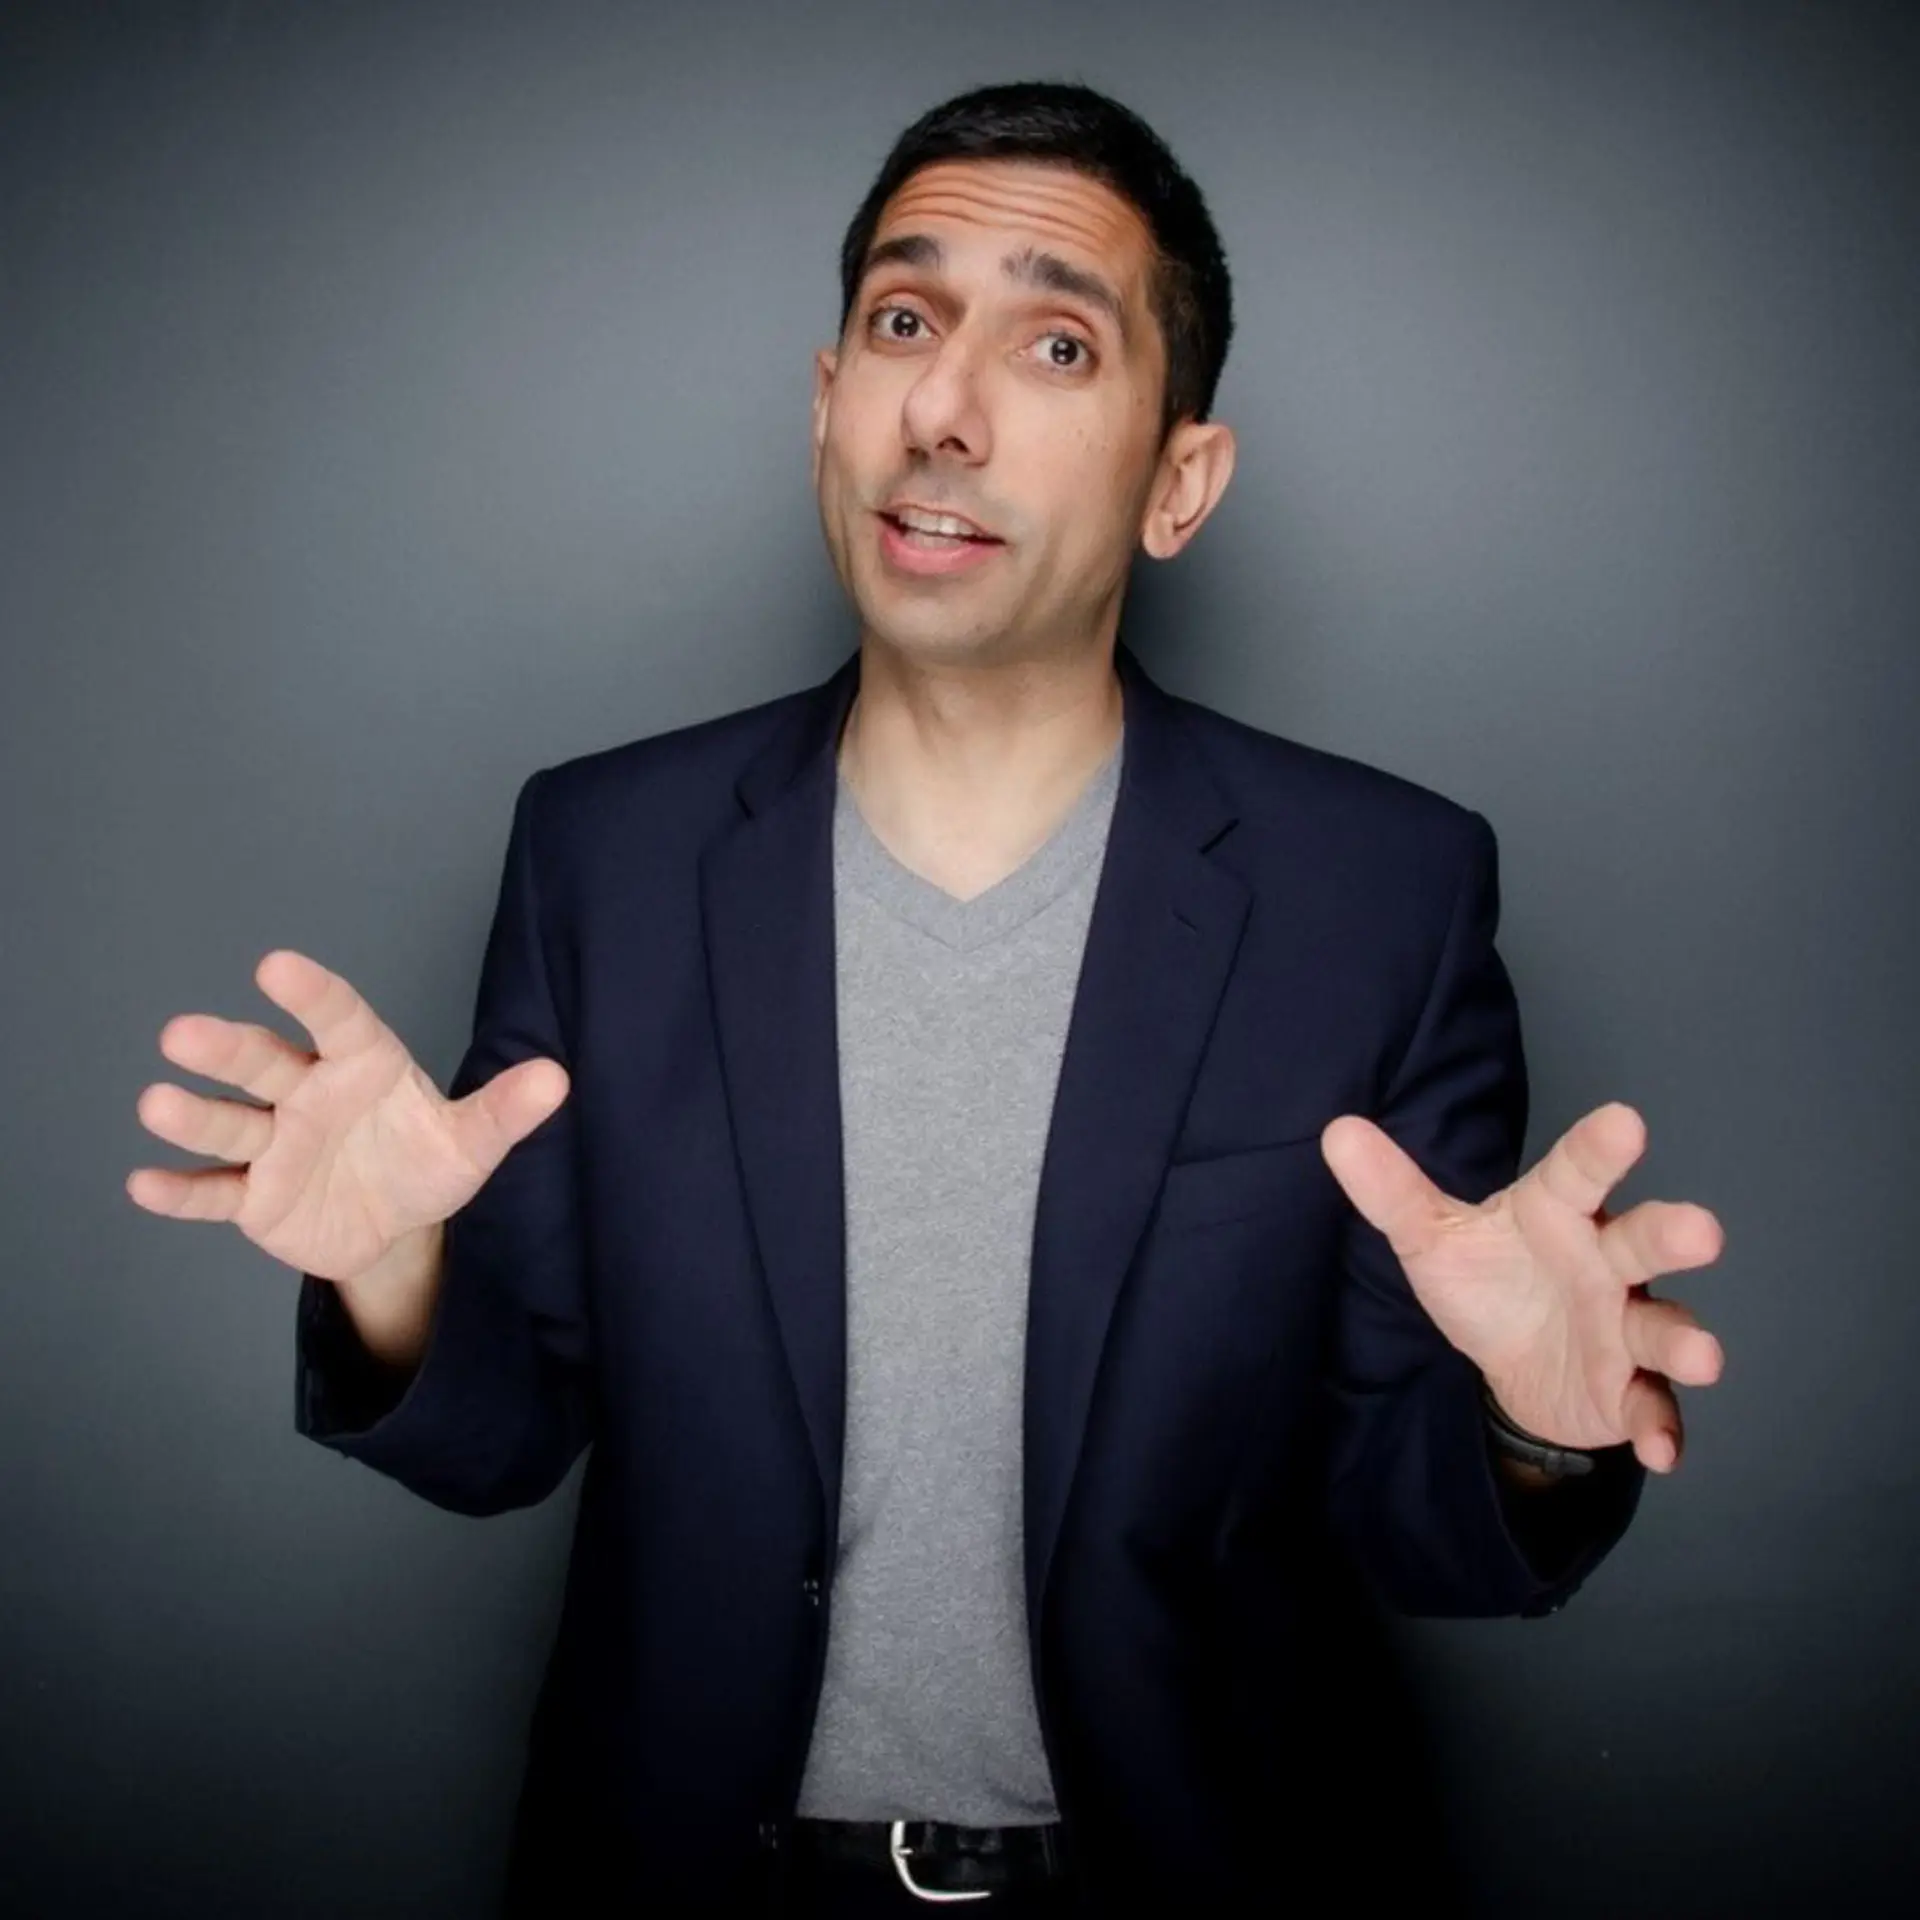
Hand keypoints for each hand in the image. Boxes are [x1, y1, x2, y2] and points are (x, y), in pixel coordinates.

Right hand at [128, 948, 568, 1280]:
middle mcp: (306, 1093)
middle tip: (184, 1034)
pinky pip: (213, 1195)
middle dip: (225, 1050)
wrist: (394, 1226)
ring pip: (230, 1126)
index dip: (310, 994)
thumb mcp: (472, 1142)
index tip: (277, 966)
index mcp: (361, 1065)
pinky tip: (144, 1184)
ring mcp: (275, 1145)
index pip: (336, 1020)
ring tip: (157, 1102)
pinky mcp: (254, 1198)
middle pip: (263, 1064)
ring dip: (194, 1116)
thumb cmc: (425, 1160)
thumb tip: (558, 1077)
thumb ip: (506, 1110)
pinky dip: (180, 1192)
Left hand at [1319, 1100, 1724, 1473]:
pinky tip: (1659, 1449)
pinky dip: (1660, 1427)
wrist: (1509, 1363)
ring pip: (1661, 1328)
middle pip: (1642, 1244)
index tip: (1624, 1121)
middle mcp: (1604, 1264)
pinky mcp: (1629, 1390)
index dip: (1599, 1148)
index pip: (1577, 1174)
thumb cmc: (1488, 1279)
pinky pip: (1653, 1407)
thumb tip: (1338, 1131)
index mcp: (1557, 1215)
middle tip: (1702, 1230)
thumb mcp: (1432, 1238)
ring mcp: (1624, 1327)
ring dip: (1683, 1341)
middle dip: (1672, 1236)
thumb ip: (1392, 1192)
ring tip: (1701, 1354)